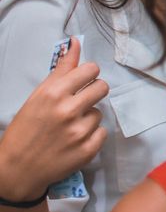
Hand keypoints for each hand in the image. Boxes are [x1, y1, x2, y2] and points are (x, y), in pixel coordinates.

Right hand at [0, 38, 107, 201]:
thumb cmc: (25, 129)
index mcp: (53, 94)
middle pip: (102, 87)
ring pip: (99, 112)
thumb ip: (61, 70)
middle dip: (93, 92)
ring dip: (87, 117)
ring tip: (68, 126)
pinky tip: (73, 140)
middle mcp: (68, 110)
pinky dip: (90, 136)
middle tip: (79, 101)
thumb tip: (75, 43)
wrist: (17, 168)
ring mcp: (79, 131)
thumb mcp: (38, 96)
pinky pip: (101, 132)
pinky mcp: (88, 149)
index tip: (83, 80)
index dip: (88, 74)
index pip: (91, 69)